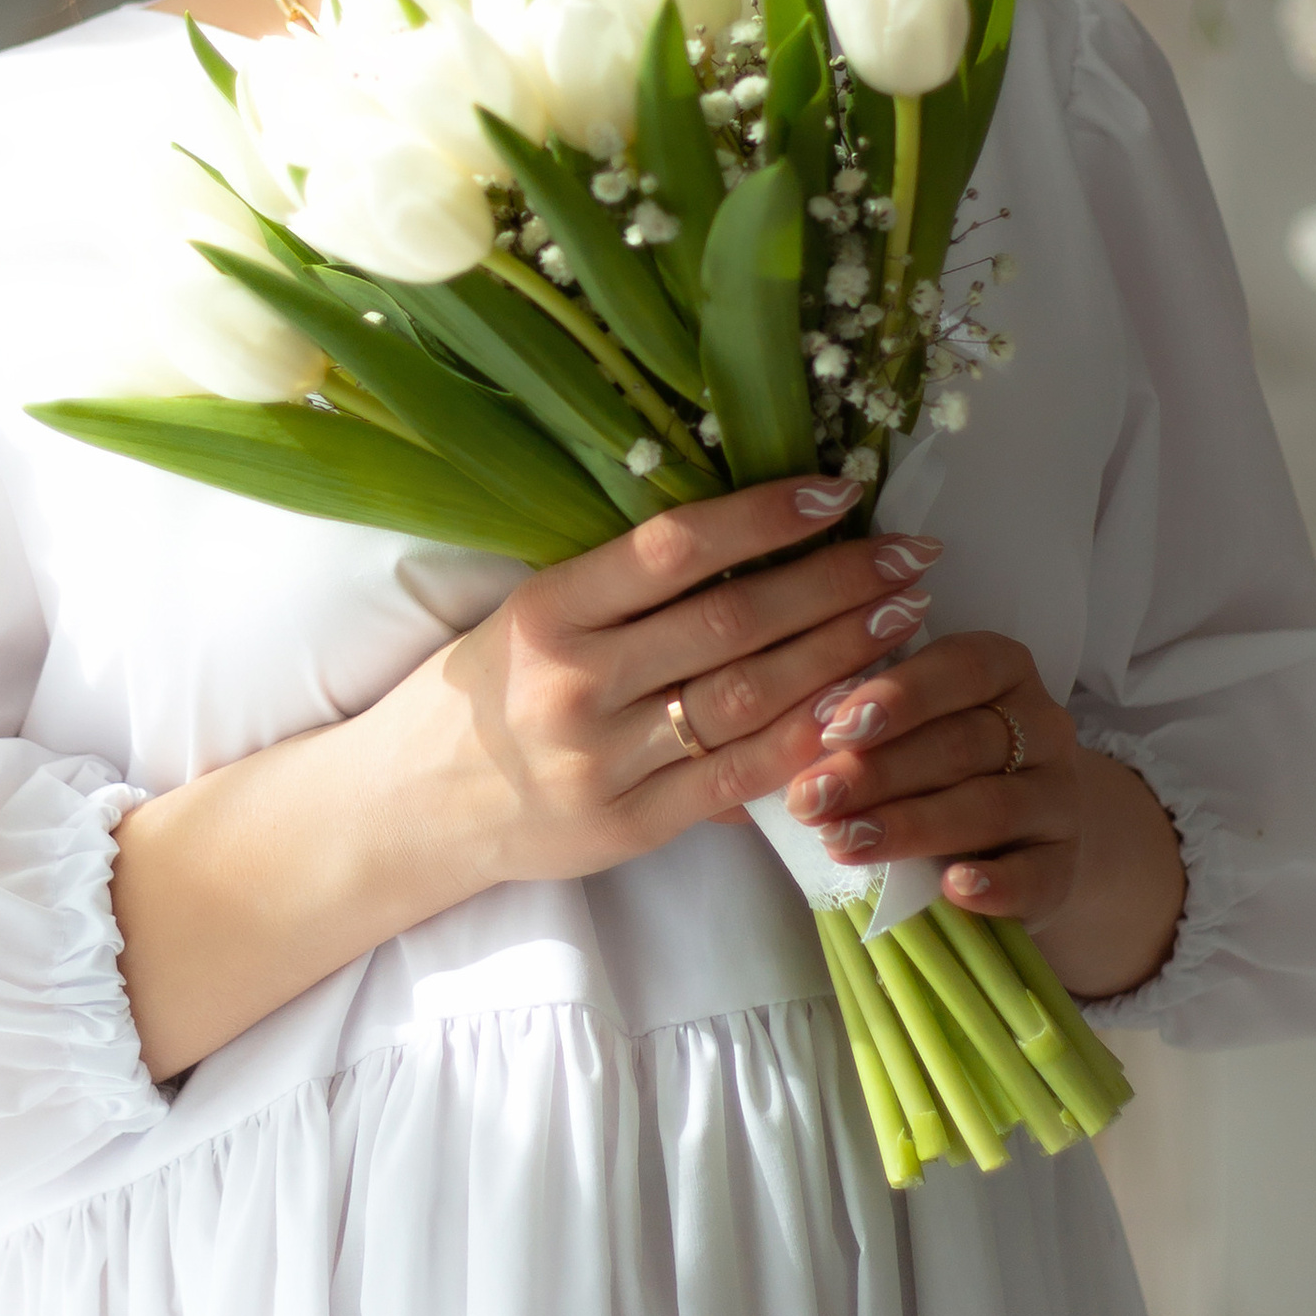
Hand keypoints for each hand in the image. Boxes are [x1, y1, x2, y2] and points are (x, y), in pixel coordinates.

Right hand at [408, 473, 946, 888]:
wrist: (404, 810)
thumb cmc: (480, 696)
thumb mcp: (526, 618)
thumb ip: (622, 591)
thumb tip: (751, 542)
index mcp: (547, 610)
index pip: (673, 548)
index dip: (765, 515)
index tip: (841, 489)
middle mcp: (575, 682)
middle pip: (733, 620)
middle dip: (836, 584)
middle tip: (911, 557)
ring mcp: (602, 760)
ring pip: (748, 698)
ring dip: (840, 655)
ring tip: (903, 617)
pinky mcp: (626, 825)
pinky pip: (738, 778)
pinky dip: (807, 741)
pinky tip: (861, 708)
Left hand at [781, 631, 1185, 1003]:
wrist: (1016, 832)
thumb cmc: (935, 764)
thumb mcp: (907, 727)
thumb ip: (867, 723)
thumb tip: (798, 734)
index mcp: (1004, 671)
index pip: (960, 668)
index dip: (897, 697)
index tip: (832, 730)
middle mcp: (1044, 727)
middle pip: (962, 743)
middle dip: (877, 773)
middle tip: (809, 800)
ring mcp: (1060, 798)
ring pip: (991, 807)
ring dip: (912, 826)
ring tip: (844, 843)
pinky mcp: (1064, 866)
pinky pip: (1036, 875)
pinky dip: (996, 884)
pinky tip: (952, 888)